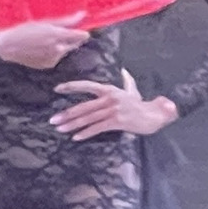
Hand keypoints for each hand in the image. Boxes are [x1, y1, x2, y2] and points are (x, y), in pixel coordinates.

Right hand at [0, 16, 89, 69]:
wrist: (9, 47)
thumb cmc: (25, 30)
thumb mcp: (45, 22)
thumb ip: (66, 20)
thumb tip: (83, 15)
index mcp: (58, 36)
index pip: (82, 36)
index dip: (82, 32)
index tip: (80, 30)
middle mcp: (59, 49)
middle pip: (75, 44)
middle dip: (70, 39)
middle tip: (56, 34)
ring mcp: (54, 58)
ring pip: (65, 50)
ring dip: (60, 46)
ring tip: (44, 41)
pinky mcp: (49, 65)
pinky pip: (57, 57)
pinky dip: (52, 53)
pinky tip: (40, 49)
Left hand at [51, 72, 176, 140]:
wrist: (155, 115)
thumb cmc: (141, 105)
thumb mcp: (132, 91)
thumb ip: (127, 81)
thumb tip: (125, 71)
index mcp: (109, 89)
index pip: (86, 85)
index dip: (71, 87)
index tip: (56, 89)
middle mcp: (109, 98)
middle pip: (83, 106)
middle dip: (66, 114)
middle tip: (53, 120)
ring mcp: (112, 110)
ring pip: (88, 118)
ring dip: (72, 125)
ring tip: (60, 129)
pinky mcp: (117, 121)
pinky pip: (97, 128)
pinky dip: (86, 133)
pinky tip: (76, 137)